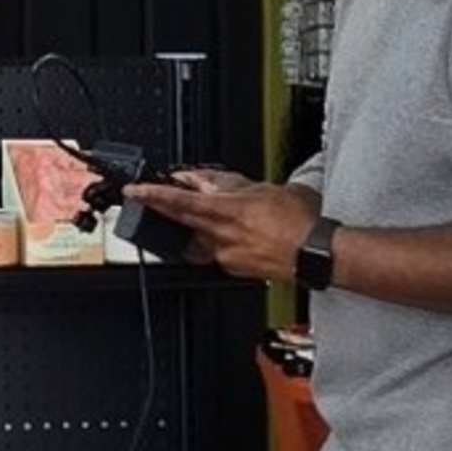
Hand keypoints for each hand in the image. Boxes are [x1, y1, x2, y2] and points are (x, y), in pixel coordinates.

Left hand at [133, 167, 317, 282]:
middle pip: (180, 222)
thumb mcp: (263, 188)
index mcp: (226, 211)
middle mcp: (221, 237)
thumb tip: (205, 181)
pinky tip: (238, 236)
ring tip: (214, 219)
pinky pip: (218, 253)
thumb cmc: (299, 221)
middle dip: (161, 211)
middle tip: (147, 203)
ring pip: (199, 239)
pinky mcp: (236, 269)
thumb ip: (229, 184)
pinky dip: (221, 242)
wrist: (317, 252)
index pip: (179, 201)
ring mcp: (226, 256)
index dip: (153, 195)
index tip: (135, 192)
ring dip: (197, 228)